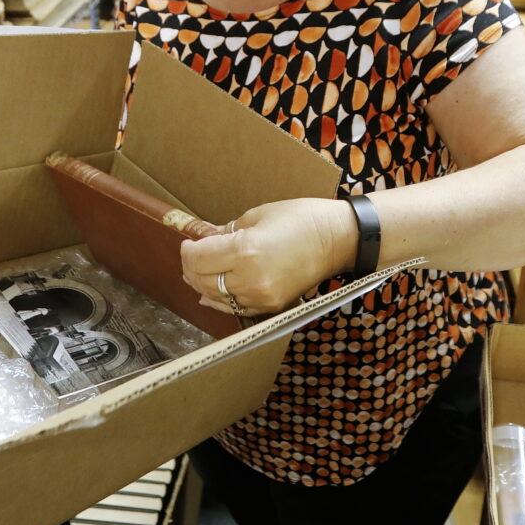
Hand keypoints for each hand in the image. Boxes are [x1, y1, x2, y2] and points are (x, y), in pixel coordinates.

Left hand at [181, 198, 357, 315]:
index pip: (198, 258)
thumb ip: (227, 232)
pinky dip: (220, 302)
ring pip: (215, 298)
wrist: (337, 239)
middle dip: (190, 267)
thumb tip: (204, 240)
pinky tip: (210, 295)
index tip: (188, 243)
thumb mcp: (257, 215)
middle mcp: (250, 278)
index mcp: (245, 250)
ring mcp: (261, 297)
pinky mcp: (271, 307)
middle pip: (202, 280)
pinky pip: (235, 309)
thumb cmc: (301, 219)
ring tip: (197, 273)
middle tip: (190, 256)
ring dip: (201, 285)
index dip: (187, 251)